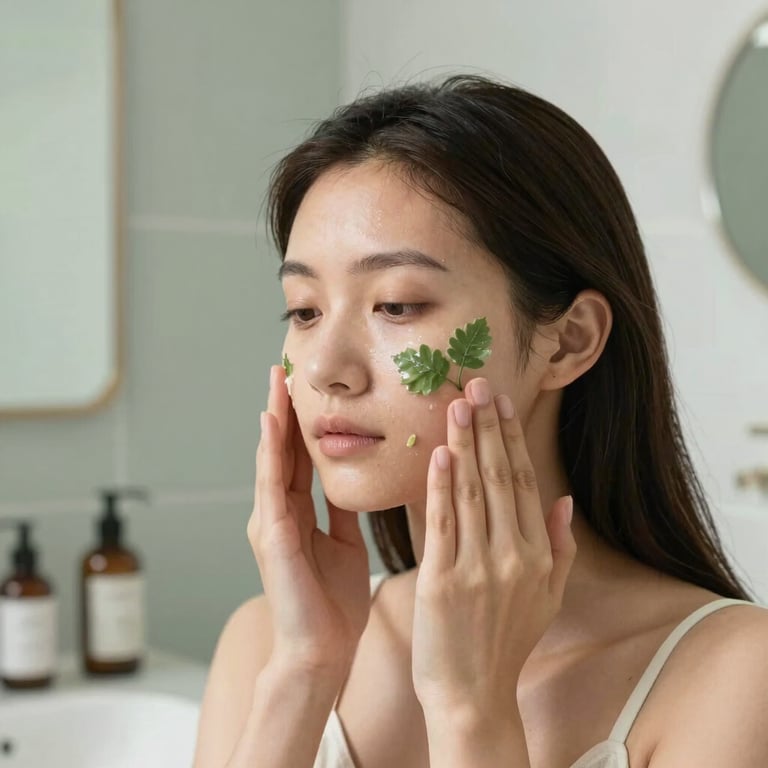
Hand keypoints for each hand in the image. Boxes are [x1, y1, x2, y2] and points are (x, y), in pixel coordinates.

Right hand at [247, 365, 369, 676]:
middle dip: (283, 409)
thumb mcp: (345, 542)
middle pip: (282, 450)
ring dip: (273, 419)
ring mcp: (270, 523)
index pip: (299, 456)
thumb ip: (343, 509)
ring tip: (276, 381)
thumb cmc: (333, 603)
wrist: (322, 651)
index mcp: (297, 513)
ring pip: (271, 460)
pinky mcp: (271, 537)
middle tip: (285, 367)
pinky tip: (273, 424)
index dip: (302, 421)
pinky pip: (271, 486)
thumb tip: (354, 477)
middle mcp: (278, 512)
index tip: (307, 386)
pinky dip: (271, 453)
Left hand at [411, 377, 575, 722]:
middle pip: (499, 477)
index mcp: (538, 555)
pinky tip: (439, 454)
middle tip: (477, 383)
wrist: (473, 694)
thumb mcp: (549, 597)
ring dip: (465, 443)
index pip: (524, 482)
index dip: (512, 438)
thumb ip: (561, 546)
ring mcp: (477, 569)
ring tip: (457, 404)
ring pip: (472, 492)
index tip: (502, 403)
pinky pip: (443, 524)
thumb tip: (566, 498)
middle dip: (488, 426)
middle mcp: (513, 556)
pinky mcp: (442, 582)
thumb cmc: (507, 642)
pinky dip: (441, 486)